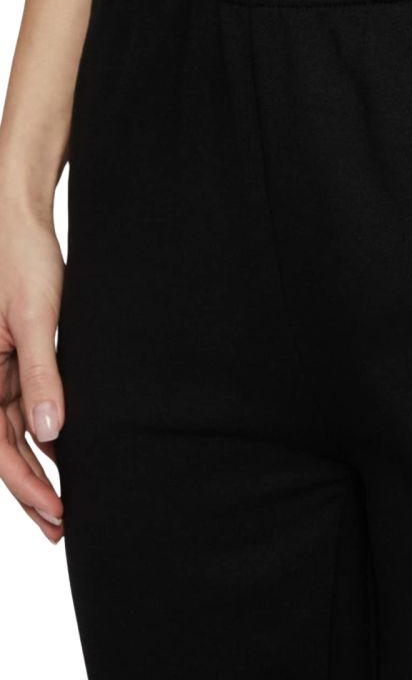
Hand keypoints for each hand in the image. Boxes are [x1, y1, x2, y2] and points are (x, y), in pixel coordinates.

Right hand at [0, 203, 64, 543]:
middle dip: (32, 490)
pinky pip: (25, 404)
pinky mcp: (15, 358)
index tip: (56, 514)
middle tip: (61, 526)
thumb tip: (50, 433)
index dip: (26, 486)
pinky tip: (66, 451)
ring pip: (16, 432)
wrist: (18, 224)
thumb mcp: (37, 321)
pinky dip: (44, 431)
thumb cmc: (21, 263)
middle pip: (4, 449)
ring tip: (66, 500)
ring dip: (39, 466)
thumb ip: (41, 377)